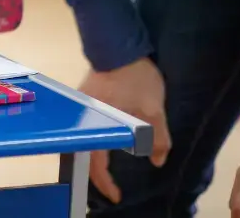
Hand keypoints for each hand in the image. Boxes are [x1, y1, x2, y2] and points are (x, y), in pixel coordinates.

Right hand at [78, 57, 171, 202]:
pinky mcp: (86, 97)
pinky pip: (88, 125)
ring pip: (85, 139)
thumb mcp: (153, 109)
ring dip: (95, 155)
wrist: (119, 43)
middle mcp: (84, 118)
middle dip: (96, 173)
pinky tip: (108, 139)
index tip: (116, 195)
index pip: (95, 163)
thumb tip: (157, 160)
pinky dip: (96, 139)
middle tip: (111, 183)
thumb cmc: (134, 77)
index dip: (105, 183)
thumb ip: (158, 138)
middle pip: (84, 153)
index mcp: (97, 125)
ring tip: (109, 166)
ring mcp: (82, 106)